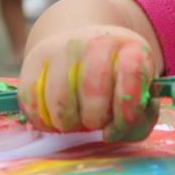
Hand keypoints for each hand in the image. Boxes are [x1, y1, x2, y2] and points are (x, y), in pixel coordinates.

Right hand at [18, 26, 158, 140]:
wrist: (83, 43)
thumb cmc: (115, 79)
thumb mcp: (140, 91)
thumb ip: (139, 120)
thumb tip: (112, 133)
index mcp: (130, 47)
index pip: (132, 74)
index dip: (130, 110)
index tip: (125, 123)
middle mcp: (96, 41)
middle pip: (94, 94)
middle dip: (97, 120)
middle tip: (97, 120)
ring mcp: (62, 47)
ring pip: (61, 105)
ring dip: (70, 125)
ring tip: (77, 117)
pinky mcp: (34, 59)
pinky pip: (34, 105)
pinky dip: (45, 122)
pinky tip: (57, 116)